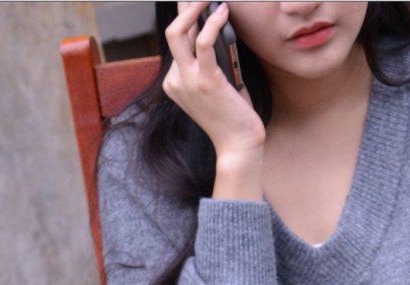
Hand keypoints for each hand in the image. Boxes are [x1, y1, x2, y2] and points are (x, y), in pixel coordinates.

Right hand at [162, 2, 264, 160]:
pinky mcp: (205, 81)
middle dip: (184, 7)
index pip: (176, 43)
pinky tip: (223, 11)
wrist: (238, 145)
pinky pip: (203, 42)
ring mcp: (187, 81)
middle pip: (171, 32)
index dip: (185, 17)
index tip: (194, 1)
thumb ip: (211, 61)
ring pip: (178, 33)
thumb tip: (216, 27)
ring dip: (193, 8)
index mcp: (175, 82)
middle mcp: (176, 80)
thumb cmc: (232, 115)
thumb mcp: (216, 84)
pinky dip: (212, 23)